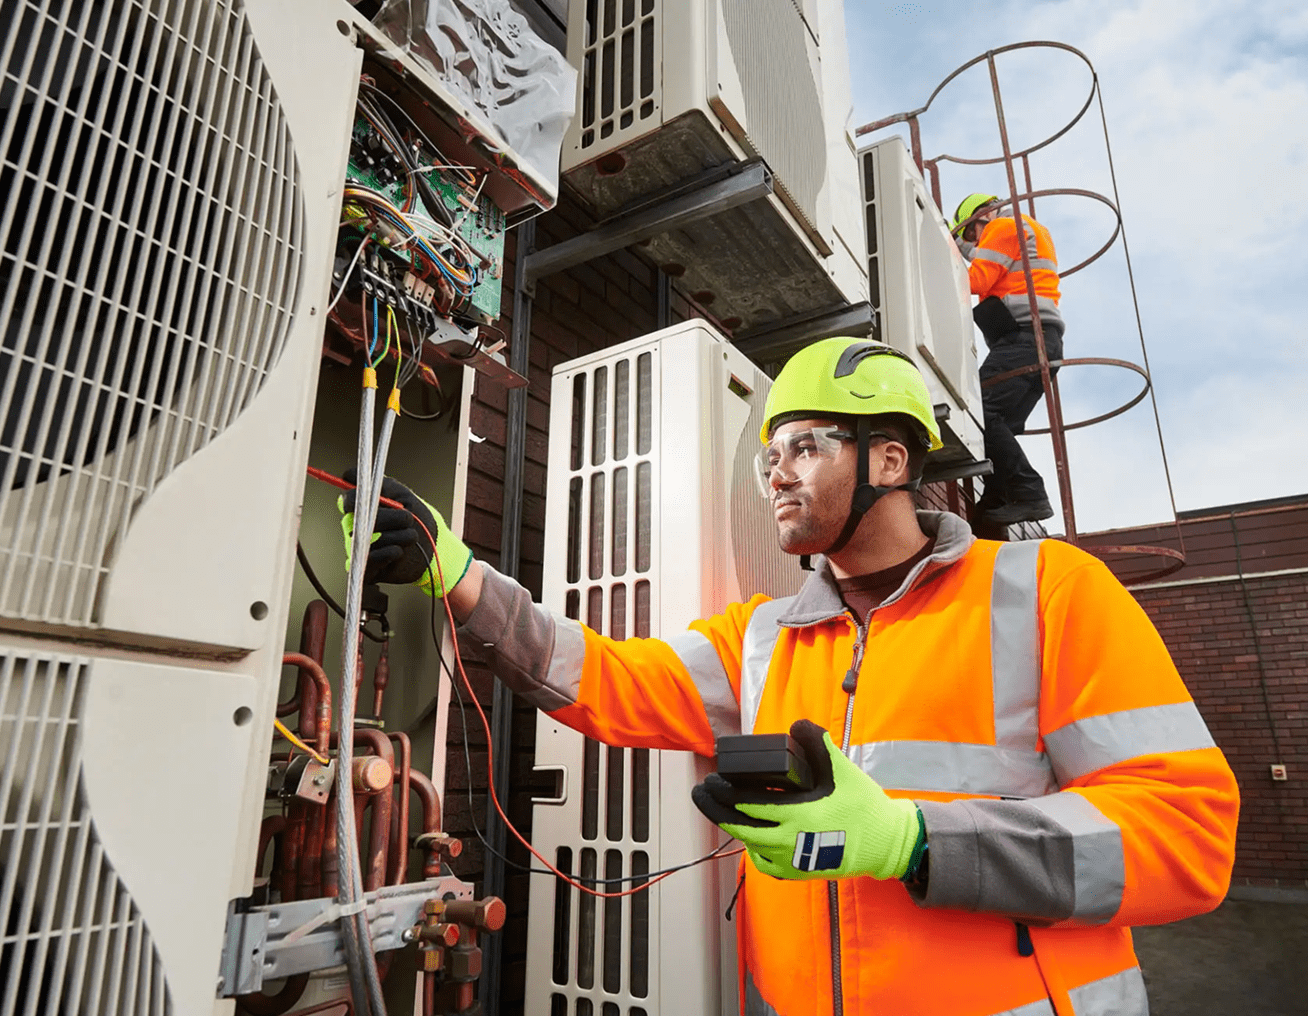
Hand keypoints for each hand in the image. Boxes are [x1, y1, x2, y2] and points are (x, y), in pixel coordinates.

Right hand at [338, 471, 471, 596]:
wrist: (434, 548)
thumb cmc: (417, 519)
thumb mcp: (402, 495)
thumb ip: (379, 484)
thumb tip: (349, 475)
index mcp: (362, 509)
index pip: (347, 501)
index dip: (353, 499)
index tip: (365, 500)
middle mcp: (357, 529)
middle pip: (360, 520)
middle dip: (389, 517)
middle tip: (408, 518)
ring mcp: (360, 549)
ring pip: (368, 539)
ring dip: (397, 536)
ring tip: (411, 536)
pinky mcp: (367, 568)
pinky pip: (371, 559)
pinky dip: (390, 552)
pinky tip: (400, 551)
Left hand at [692, 720, 923, 880]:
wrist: (886, 845)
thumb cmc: (864, 807)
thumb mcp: (843, 770)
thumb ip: (818, 744)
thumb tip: (797, 724)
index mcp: (798, 815)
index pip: (750, 803)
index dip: (725, 792)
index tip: (712, 779)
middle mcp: (789, 841)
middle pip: (740, 826)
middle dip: (716, 808)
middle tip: (701, 793)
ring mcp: (791, 861)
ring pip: (749, 844)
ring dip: (731, 827)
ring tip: (718, 810)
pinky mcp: (797, 872)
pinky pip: (764, 863)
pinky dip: (752, 848)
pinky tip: (749, 836)